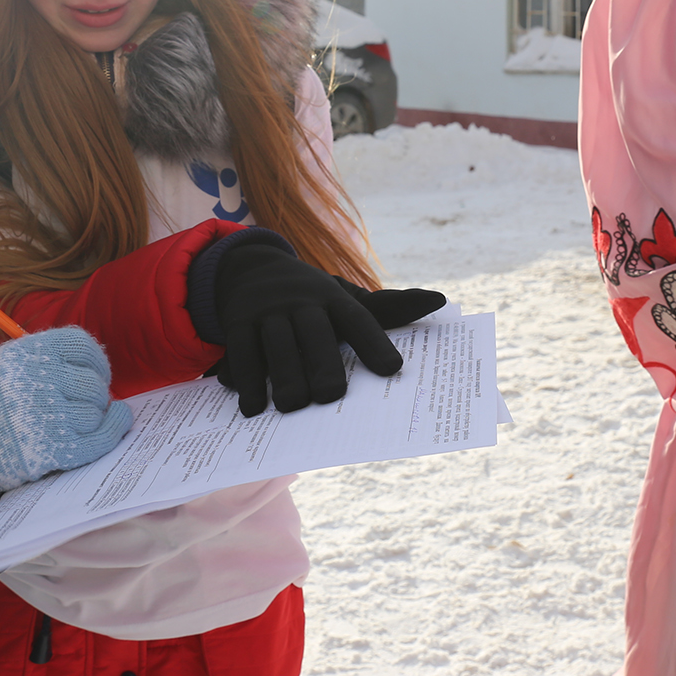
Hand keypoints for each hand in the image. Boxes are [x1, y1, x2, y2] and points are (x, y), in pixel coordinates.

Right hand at [0, 327, 130, 492]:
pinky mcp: (56, 449)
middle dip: (95, 391)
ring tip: (87, 415)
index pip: (82, 345)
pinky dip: (114, 429)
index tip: (95, 369)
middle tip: (89, 398)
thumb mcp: (3, 361)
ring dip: (98, 413)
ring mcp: (52, 416)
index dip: (95, 359)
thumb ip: (40, 358)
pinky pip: (100, 438)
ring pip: (97, 410)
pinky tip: (118, 421)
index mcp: (31, 353)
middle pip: (93, 382)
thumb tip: (84, 361)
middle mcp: (44, 380)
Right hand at [210, 242, 445, 415]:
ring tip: (293, 406)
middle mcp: (303, 301)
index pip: (358, 319)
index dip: (374, 343)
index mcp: (334, 298)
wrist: (249, 268)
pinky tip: (254, 406)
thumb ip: (387, 308)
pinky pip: (241, 349)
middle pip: (316, 334)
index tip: (393, 369)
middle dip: (323, 364)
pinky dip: (247, 379)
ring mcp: (268, 310)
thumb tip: (438, 300)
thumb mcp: (345, 297)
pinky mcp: (237, 321)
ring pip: (278, 344)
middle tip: (331, 396)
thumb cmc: (311, 299)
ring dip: (284, 376)